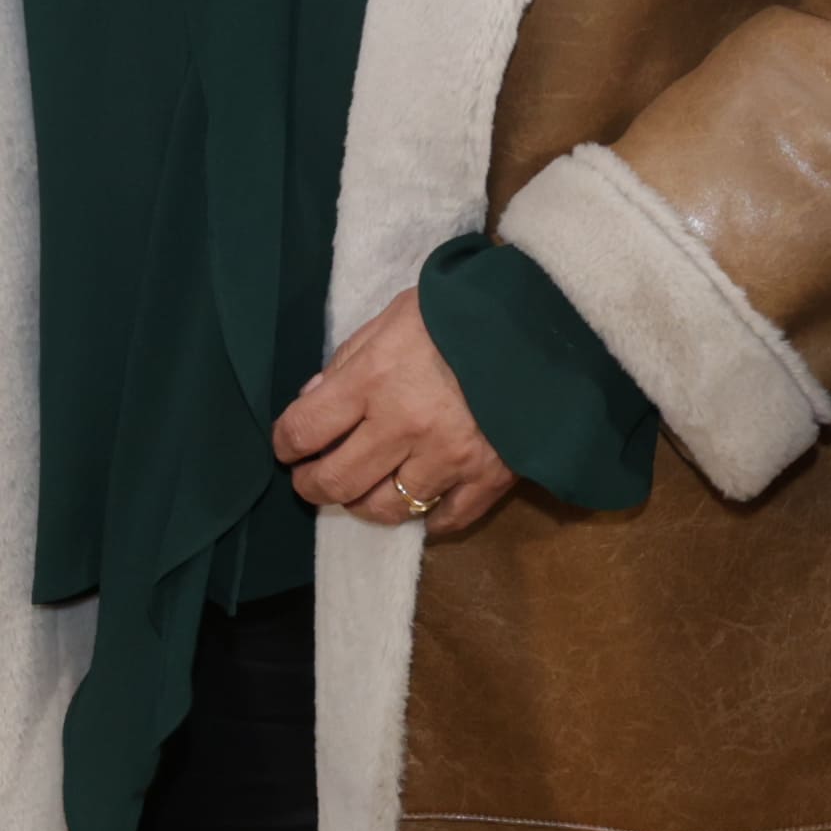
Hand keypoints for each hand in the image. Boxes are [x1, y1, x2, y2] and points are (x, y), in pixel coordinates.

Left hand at [275, 292, 515, 539]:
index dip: (286, 444)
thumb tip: (312, 401)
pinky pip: (446, 520)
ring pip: (386, 510)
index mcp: (374, 378)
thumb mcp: (392, 318)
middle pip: (337, 482)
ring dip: (364, 505)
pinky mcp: (488, 477)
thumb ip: (349, 360)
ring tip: (362, 492)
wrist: (544, 321)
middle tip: (311, 480)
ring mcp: (447, 458)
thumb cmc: (460, 311)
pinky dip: (428, 519)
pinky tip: (420, 504)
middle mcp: (403, 426)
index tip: (288, 448)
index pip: (305, 430)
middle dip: (312, 486)